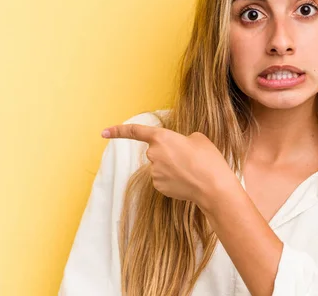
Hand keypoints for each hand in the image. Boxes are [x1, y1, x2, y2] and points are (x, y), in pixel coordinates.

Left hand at [101, 124, 233, 209]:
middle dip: (170, 152)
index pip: (135, 132)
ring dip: (173, 166)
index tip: (104, 132)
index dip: (118, 131)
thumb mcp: (198, 138)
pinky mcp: (159, 187)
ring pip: (161, 165)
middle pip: (157, 150)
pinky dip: (174, 178)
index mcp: (162, 138)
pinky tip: (187, 180)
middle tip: (190, 156)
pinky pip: (164, 178)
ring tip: (193, 170)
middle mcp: (153, 155)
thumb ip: (182, 138)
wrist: (213, 187)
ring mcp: (154, 173)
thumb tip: (177, 147)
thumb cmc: (208, 159)